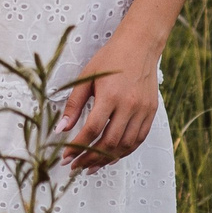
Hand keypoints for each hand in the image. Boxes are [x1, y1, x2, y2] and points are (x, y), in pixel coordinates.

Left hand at [55, 39, 159, 173]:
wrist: (139, 46)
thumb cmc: (109, 59)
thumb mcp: (87, 77)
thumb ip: (73, 105)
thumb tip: (60, 130)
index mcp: (110, 95)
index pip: (91, 129)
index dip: (77, 146)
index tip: (66, 157)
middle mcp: (129, 105)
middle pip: (109, 142)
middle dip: (90, 158)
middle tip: (77, 166)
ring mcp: (142, 111)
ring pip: (125, 145)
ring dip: (107, 159)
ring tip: (91, 165)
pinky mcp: (151, 113)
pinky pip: (138, 140)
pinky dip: (124, 152)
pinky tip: (111, 156)